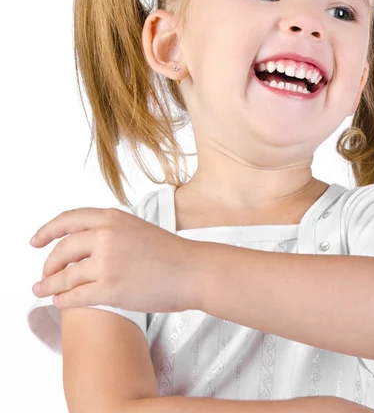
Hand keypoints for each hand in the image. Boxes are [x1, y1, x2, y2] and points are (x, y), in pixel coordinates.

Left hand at [30, 207, 203, 312]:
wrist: (192, 270)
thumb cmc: (170, 252)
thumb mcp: (136, 228)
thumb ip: (110, 230)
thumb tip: (83, 244)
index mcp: (113, 218)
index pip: (68, 220)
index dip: (47, 230)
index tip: (35, 241)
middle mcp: (106, 236)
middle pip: (62, 249)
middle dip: (48, 264)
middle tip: (44, 274)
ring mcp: (107, 262)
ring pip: (65, 276)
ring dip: (50, 285)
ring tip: (44, 290)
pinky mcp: (110, 289)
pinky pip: (76, 296)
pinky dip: (63, 300)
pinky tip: (60, 302)